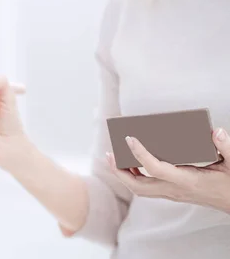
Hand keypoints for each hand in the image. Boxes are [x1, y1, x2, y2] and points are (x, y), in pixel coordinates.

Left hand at [106, 127, 229, 213]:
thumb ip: (226, 147)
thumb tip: (215, 132)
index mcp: (187, 181)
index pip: (155, 169)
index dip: (139, 154)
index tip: (129, 138)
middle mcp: (175, 190)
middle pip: (138, 186)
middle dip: (119, 172)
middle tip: (108, 154)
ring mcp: (172, 193)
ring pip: (140, 189)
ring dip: (123, 175)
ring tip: (113, 158)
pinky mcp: (172, 193)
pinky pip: (147, 188)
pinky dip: (134, 176)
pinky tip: (131, 163)